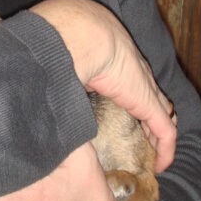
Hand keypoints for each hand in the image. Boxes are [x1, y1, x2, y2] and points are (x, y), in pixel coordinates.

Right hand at [29, 0, 176, 171]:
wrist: (80, 34)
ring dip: (156, 135)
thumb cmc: (63, 38)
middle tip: (142, 139)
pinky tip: (160, 167)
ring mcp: (142, 86)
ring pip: (160, 113)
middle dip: (147, 117)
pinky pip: (165, 131)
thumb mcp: (58, 56)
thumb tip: (35, 88)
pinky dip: (165, 150)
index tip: (119, 114)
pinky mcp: (147, 103)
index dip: (127, 97)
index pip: (126, 79)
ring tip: (152, 156)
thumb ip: (54, 72)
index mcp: (111, 56)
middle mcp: (131, 71)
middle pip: (149, 96)